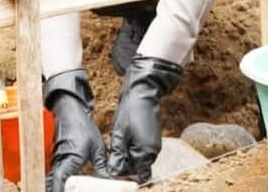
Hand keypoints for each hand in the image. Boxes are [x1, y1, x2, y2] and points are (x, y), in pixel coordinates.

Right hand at [43, 69, 109, 191]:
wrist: (70, 111)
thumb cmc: (81, 126)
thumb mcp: (97, 147)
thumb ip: (101, 166)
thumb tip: (108, 179)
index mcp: (70, 159)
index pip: (60, 180)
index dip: (60, 190)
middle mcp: (59, 161)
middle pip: (53, 183)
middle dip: (58, 190)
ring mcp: (56, 160)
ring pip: (52, 180)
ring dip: (57, 187)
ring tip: (66, 190)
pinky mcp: (57, 159)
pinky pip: (54, 175)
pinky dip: (57, 182)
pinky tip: (64, 186)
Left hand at [107, 56, 182, 183]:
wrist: (142, 92)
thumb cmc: (130, 112)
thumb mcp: (119, 135)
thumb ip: (118, 155)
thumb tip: (114, 172)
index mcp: (146, 153)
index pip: (140, 176)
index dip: (127, 173)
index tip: (116, 164)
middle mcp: (153, 151)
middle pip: (139, 167)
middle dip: (126, 163)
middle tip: (113, 150)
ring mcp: (154, 144)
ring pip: (140, 158)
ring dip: (128, 154)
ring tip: (118, 140)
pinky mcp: (152, 137)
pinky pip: (142, 149)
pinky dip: (132, 146)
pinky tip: (124, 135)